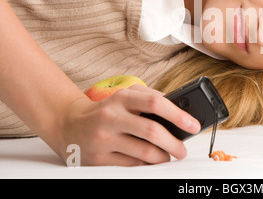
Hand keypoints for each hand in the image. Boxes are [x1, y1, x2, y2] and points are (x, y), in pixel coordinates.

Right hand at [59, 85, 200, 165]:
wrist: (69, 124)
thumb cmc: (106, 110)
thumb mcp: (124, 97)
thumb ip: (149, 97)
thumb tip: (179, 110)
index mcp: (121, 98)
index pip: (155, 103)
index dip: (178, 115)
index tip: (193, 125)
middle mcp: (111, 117)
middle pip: (152, 131)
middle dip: (174, 143)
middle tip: (182, 150)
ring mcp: (104, 139)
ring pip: (144, 153)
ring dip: (163, 157)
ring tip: (168, 156)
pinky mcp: (99, 159)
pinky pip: (132, 165)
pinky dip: (146, 165)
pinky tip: (150, 161)